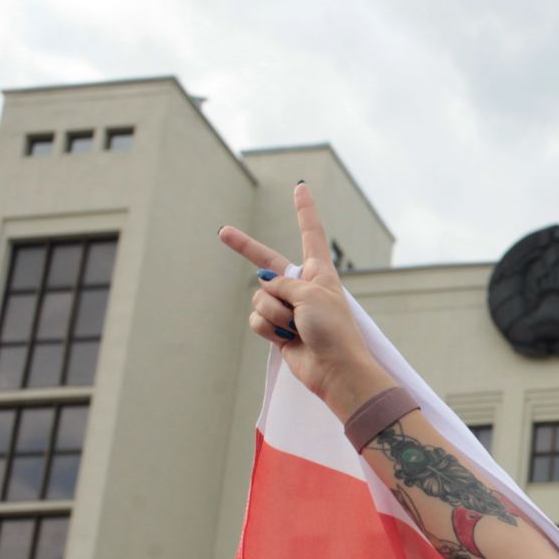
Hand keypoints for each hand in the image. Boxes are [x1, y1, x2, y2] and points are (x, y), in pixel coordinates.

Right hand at [218, 184, 392, 419]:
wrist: (335, 370)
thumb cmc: (333, 329)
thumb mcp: (311, 293)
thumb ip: (284, 283)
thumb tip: (264, 287)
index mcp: (319, 273)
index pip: (310, 234)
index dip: (304, 210)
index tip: (301, 187)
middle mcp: (302, 287)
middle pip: (267, 262)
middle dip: (245, 247)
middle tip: (223, 232)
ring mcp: (288, 309)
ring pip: (260, 297)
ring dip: (275, 313)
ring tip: (297, 327)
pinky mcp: (277, 330)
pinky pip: (257, 319)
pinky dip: (269, 329)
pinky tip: (287, 339)